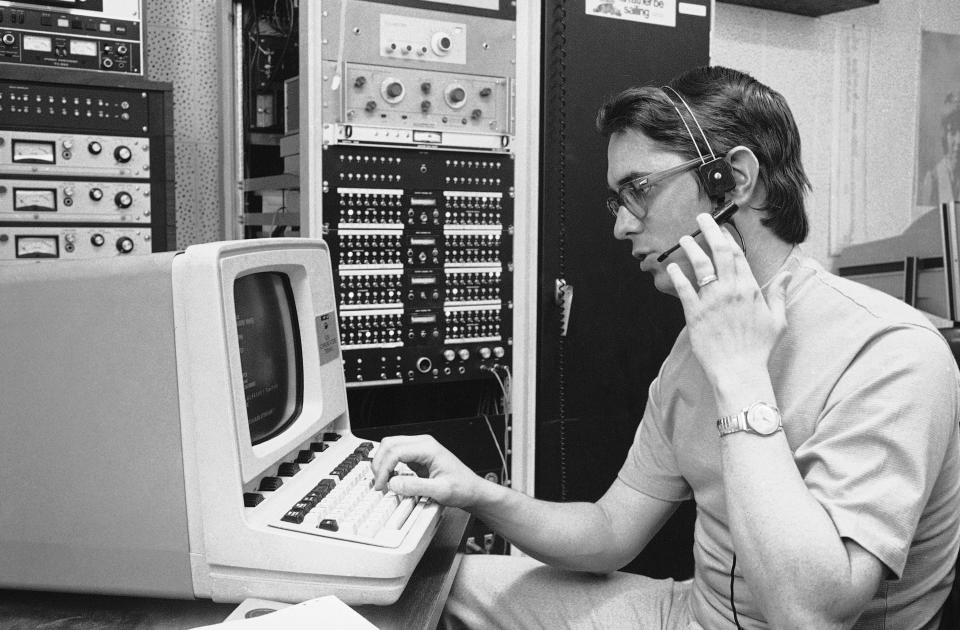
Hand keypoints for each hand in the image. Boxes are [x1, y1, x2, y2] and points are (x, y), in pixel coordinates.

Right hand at [371, 434, 484, 507]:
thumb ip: (416, 487)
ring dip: (382, 462)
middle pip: (389, 443)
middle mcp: (423, 443)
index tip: (382, 484)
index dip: (384, 468)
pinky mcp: (417, 456)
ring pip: (390, 446)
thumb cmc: (462, 487)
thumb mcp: (440, 491)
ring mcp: (420, 448)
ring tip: (382, 480)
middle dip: (379, 463)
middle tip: (378, 482)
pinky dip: (388, 464)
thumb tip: (394, 483)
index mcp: (428, 447)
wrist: (472, 490)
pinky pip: (396, 454)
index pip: (396, 451)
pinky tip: (390, 477)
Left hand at [665, 213, 790, 391]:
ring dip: (691, 248)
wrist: (739, 371)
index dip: (728, 237)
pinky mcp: (695, 314)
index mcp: (750, 289)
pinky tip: (670, 266)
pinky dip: (676, 275)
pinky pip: (684, 289)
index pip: (738, 255)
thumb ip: (780, 294)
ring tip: (684, 238)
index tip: (721, 226)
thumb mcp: (777, 320)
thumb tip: (789, 273)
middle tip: (701, 218)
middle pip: (719, 251)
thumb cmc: (759, 348)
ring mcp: (712, 301)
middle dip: (710, 230)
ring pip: (700, 265)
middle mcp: (731, 290)